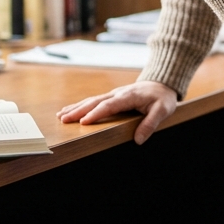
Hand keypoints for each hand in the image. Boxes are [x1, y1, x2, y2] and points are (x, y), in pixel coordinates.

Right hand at [56, 80, 177, 144]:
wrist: (162, 83)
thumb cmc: (162, 98)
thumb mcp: (163, 110)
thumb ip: (151, 124)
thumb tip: (138, 140)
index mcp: (128, 97)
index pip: (109, 105)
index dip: (96, 113)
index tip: (83, 122)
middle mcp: (117, 94)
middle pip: (95, 102)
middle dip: (78, 110)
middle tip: (63, 119)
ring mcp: (113, 94)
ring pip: (91, 100)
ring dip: (76, 107)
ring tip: (60, 115)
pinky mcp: (112, 96)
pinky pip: (94, 101)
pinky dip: (81, 105)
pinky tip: (71, 110)